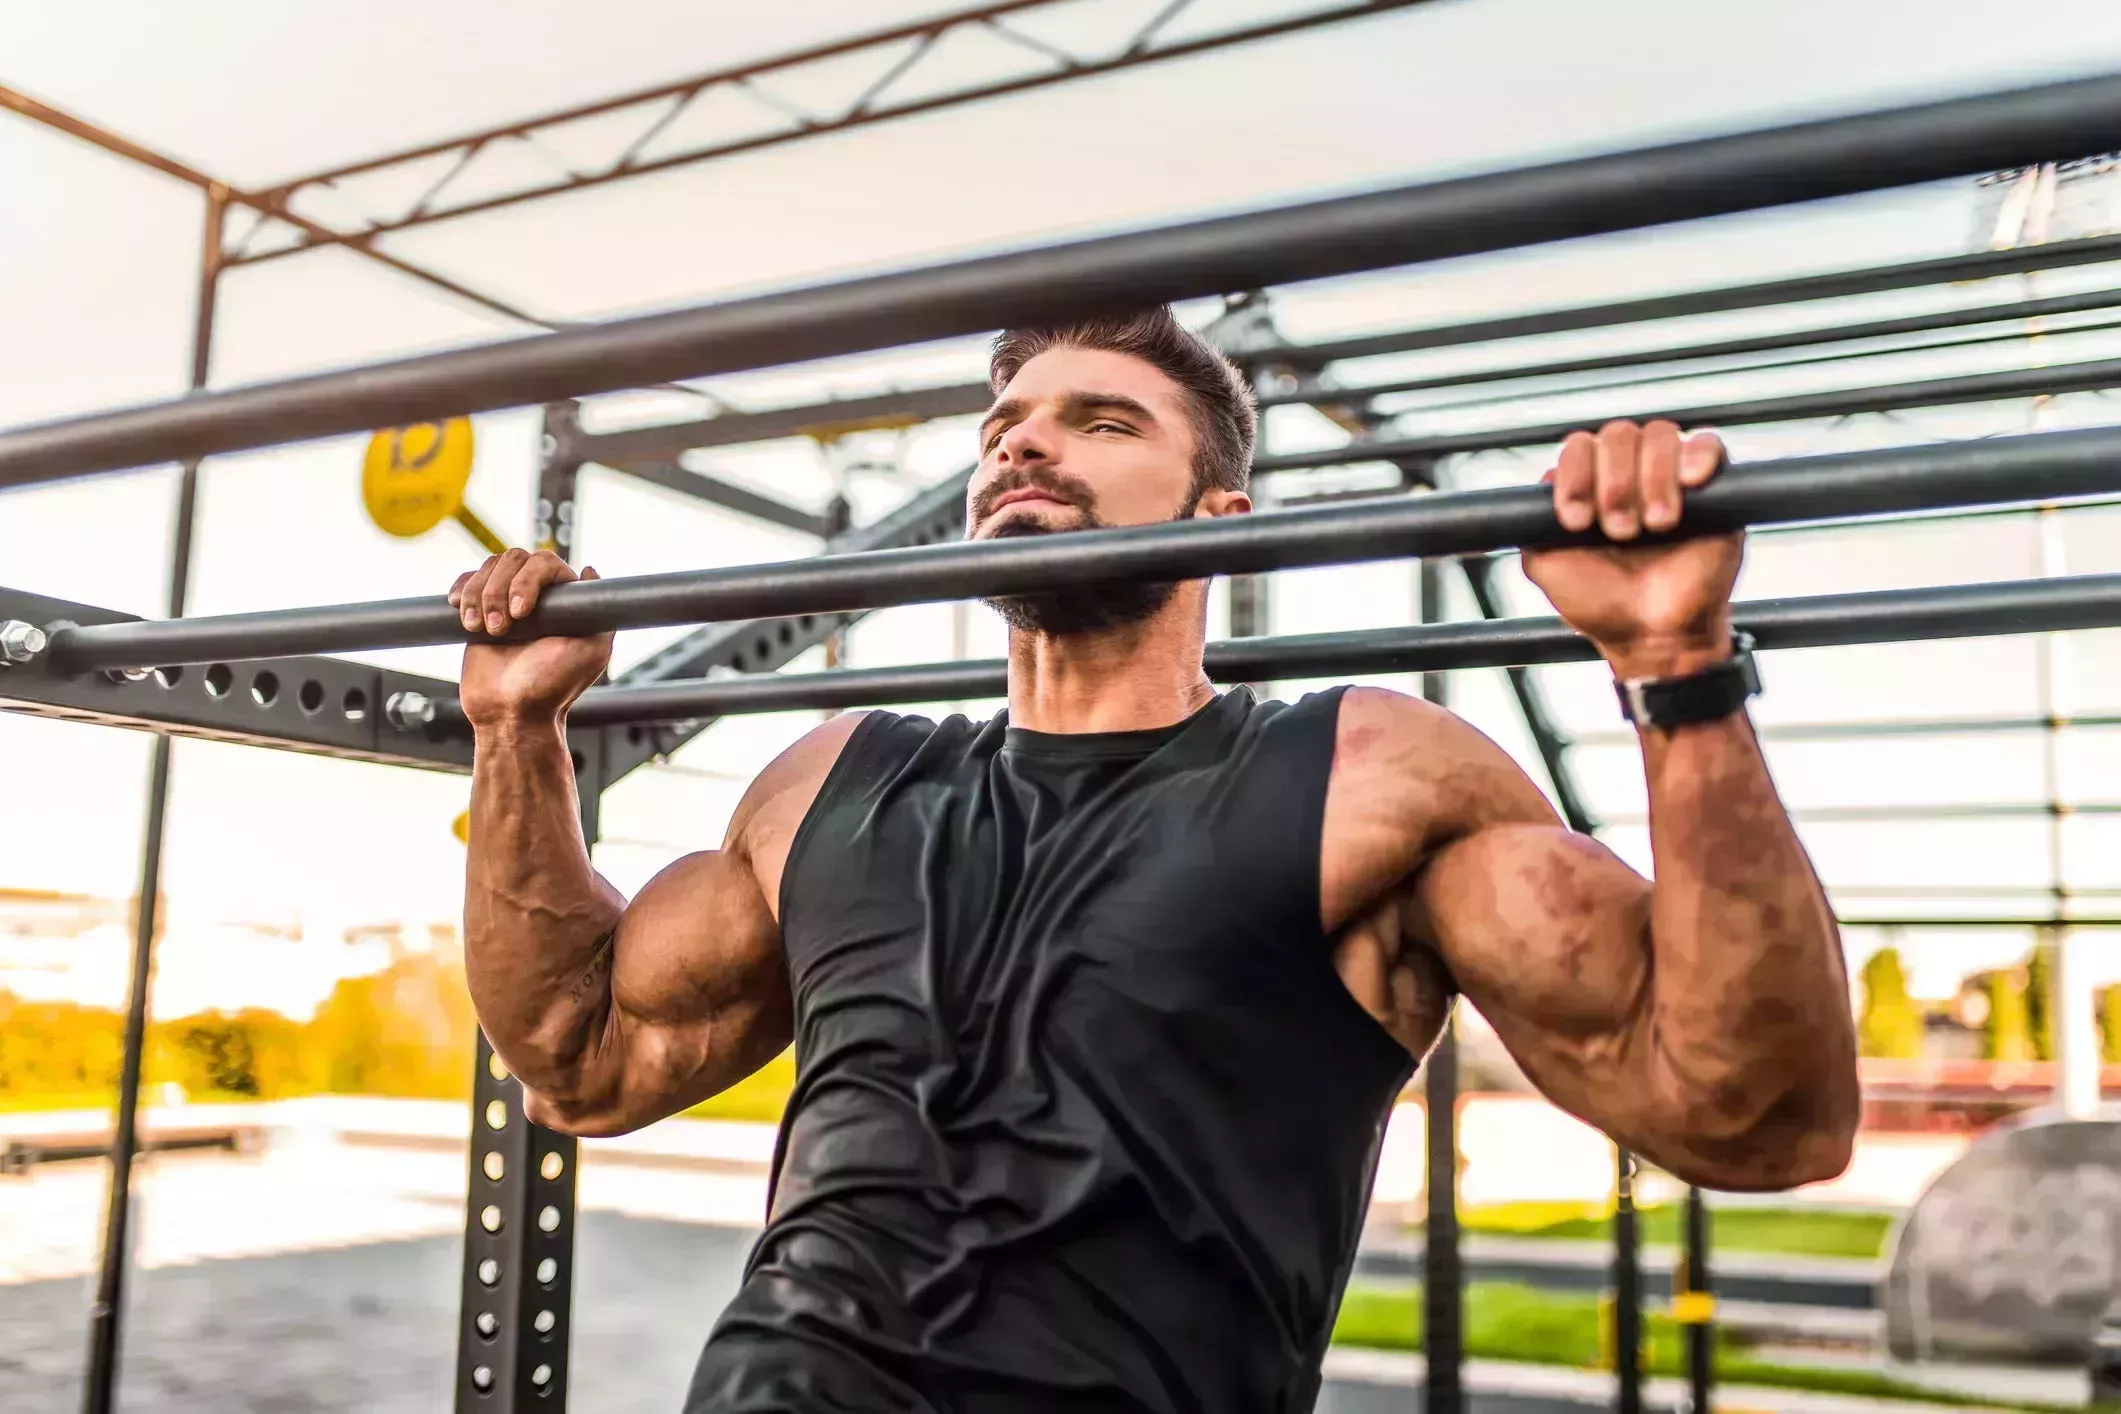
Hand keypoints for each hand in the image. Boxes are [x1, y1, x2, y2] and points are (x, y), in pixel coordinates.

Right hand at [450, 549, 613, 729]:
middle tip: (500, 630)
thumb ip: (600, 613)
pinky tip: (463, 615)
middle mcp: (537, 597)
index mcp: (566, 602)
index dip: (528, 580)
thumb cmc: (552, 688)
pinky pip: (466, 581)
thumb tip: (589, 570)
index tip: (521, 613)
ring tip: (481, 629)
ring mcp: (506, 601)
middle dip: (499, 590)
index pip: (545, 562)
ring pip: (488, 567)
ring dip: (478, 596)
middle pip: (513, 558)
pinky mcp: (480, 612)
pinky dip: (461, 592)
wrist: (511, 713)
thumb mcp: (591, 653)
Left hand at [1521, 419, 1742, 677]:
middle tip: (1620, 532)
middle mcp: (1630, 473)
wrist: (1653, 637)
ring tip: (1655, 525)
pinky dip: (1698, 455)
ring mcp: (1672, 477)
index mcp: (1590, 485)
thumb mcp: (1546, 566)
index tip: (1576, 521)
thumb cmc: (1602, 604)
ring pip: (1660, 434)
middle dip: (1613, 482)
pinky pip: (1710, 443)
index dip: (1575, 475)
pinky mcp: (1715, 489)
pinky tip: (1690, 482)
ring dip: (1652, 477)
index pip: (1579, 447)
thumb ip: (1532, 524)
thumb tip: (1543, 484)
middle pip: (1618, 434)